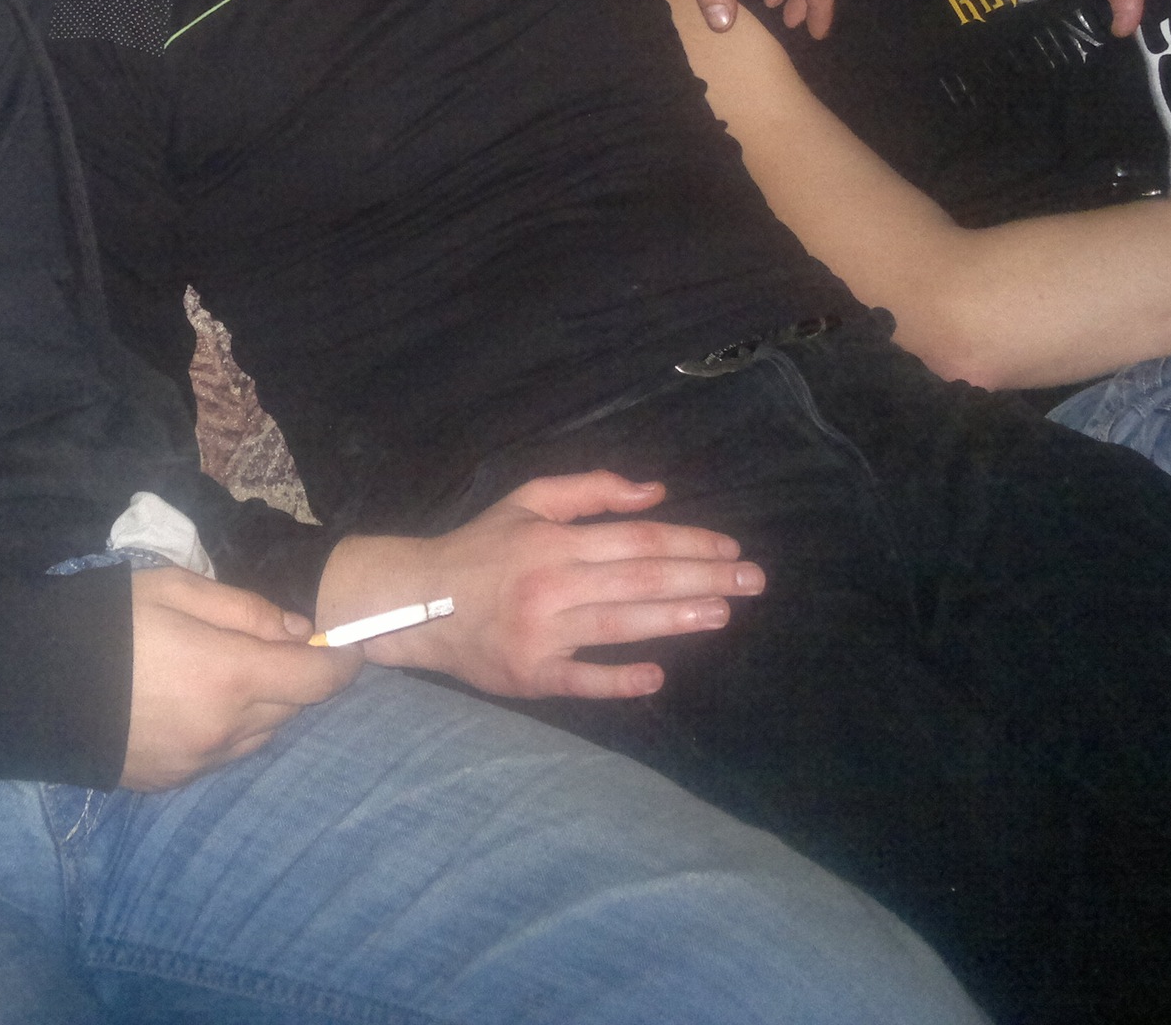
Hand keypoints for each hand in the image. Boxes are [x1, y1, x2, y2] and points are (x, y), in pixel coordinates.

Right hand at [121, 568, 355, 791]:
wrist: (32, 684)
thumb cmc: (108, 621)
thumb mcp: (178, 589)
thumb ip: (247, 610)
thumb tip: (299, 630)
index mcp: (231, 675)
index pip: (319, 680)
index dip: (342, 662)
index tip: (345, 647)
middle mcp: (225, 729)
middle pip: (293, 710)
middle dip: (297, 680)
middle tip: (275, 649)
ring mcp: (198, 762)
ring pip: (261, 737)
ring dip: (264, 708)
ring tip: (230, 675)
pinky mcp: (171, 781)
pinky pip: (223, 757)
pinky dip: (228, 732)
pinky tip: (197, 705)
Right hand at [316, 473, 763, 700]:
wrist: (417, 602)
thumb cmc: (480, 549)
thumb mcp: (528, 500)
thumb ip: (591, 490)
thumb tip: (655, 490)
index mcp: (555, 540)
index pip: (638, 540)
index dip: (690, 542)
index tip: (731, 550)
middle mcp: (553, 584)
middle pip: (641, 579)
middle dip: (703, 578)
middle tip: (753, 581)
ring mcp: (543, 633)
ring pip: (621, 624)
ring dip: (676, 617)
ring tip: (723, 613)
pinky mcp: (531, 675)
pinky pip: (582, 679)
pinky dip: (619, 678)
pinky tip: (656, 676)